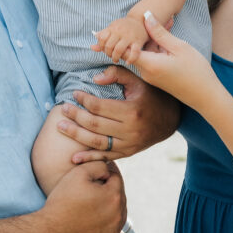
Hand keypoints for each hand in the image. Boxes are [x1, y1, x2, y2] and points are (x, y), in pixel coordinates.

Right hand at [39, 161, 126, 232]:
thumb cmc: (62, 202)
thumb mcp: (78, 173)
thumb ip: (98, 165)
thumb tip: (108, 169)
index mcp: (114, 196)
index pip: (116, 177)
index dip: (104, 173)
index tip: (94, 175)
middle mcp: (119, 215)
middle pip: (119, 195)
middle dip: (108, 189)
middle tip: (92, 188)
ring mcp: (114, 231)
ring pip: (119, 212)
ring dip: (111, 206)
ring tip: (94, 204)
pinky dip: (112, 226)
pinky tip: (102, 222)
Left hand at [55, 64, 180, 162]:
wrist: (171, 119)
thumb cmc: (152, 94)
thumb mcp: (139, 79)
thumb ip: (117, 74)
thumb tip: (95, 79)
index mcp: (132, 110)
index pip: (100, 107)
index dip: (84, 100)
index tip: (74, 93)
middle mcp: (130, 130)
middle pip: (95, 125)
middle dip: (75, 116)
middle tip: (63, 109)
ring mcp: (129, 144)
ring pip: (97, 142)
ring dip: (77, 135)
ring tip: (61, 127)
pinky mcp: (129, 152)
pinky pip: (107, 156)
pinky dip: (90, 158)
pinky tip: (74, 158)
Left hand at [92, 16, 148, 63]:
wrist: (141, 20)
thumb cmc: (124, 26)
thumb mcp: (112, 28)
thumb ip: (102, 37)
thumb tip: (92, 47)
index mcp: (112, 28)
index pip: (101, 38)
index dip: (101, 46)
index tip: (104, 49)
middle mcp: (120, 32)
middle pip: (109, 45)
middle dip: (108, 53)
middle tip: (111, 56)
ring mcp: (129, 37)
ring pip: (119, 50)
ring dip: (116, 57)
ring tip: (117, 59)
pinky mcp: (138, 42)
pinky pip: (134, 52)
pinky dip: (130, 59)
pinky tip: (128, 62)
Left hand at [132, 11, 216, 108]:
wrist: (205, 96)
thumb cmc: (195, 71)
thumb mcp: (179, 47)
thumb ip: (159, 32)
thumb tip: (146, 16)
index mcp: (148, 64)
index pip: (125, 48)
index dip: (127, 34)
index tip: (136, 23)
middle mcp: (145, 72)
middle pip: (136, 48)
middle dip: (146, 32)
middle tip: (163, 19)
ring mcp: (150, 76)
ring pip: (146, 53)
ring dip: (155, 40)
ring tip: (170, 25)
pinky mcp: (156, 78)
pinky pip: (152, 59)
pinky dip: (158, 49)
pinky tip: (171, 40)